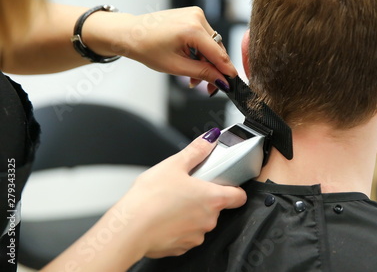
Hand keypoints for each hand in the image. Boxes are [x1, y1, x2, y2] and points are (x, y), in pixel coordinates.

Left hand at [109, 7, 235, 94]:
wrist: (130, 33)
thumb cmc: (146, 47)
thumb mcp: (176, 67)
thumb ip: (203, 73)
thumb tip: (222, 81)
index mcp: (192, 29)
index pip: (219, 54)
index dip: (227, 71)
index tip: (232, 84)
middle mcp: (197, 17)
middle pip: (216, 50)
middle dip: (212, 69)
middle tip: (207, 88)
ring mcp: (195, 14)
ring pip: (211, 45)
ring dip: (205, 62)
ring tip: (193, 77)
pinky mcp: (192, 15)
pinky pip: (204, 37)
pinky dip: (200, 51)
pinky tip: (191, 62)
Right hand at [116, 128, 246, 257]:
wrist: (129, 229)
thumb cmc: (150, 198)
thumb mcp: (174, 165)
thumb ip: (196, 150)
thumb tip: (211, 138)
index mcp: (212, 198)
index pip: (239, 196)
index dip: (234, 188)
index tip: (225, 183)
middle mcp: (209, 220)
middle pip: (216, 207)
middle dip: (204, 198)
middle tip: (186, 188)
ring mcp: (195, 236)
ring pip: (200, 222)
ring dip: (190, 213)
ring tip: (171, 203)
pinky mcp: (181, 247)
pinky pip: (185, 235)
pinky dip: (177, 227)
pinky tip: (163, 218)